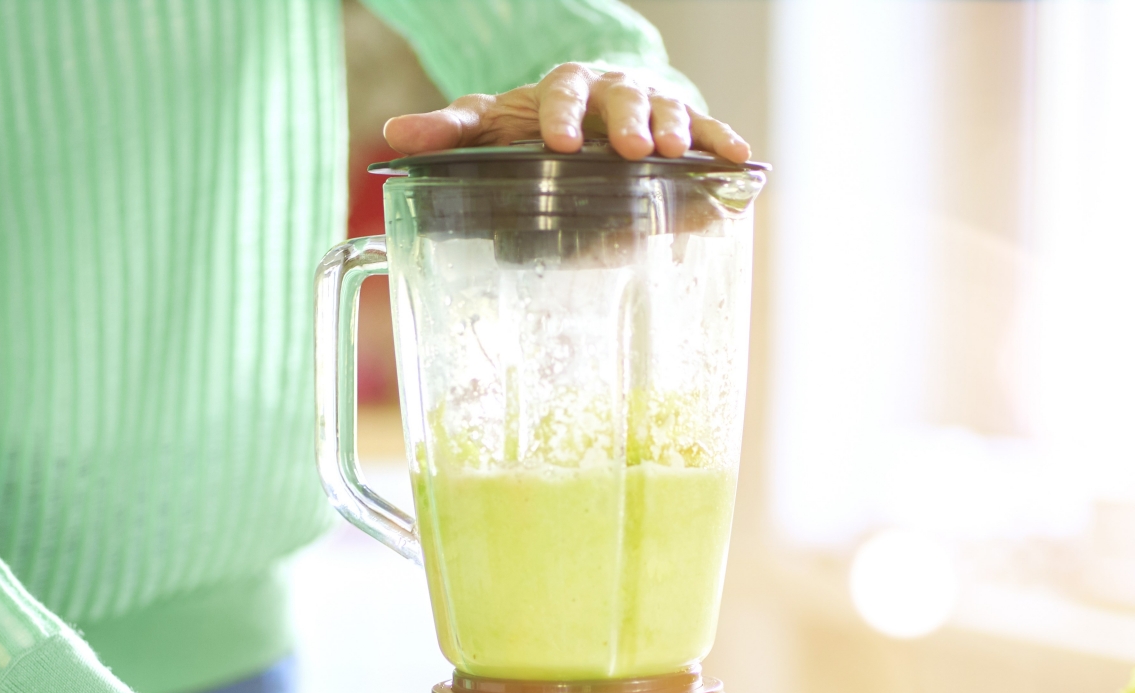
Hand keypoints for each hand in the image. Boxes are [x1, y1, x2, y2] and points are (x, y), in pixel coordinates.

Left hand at [384, 62, 748, 163]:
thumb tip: (391, 137)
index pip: (561, 95)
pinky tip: (743, 161)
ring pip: (669, 109)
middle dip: (629, 120)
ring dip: (679, 129)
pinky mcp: (685, 131)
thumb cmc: (536, 127)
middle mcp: (612, 91)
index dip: (560, 117)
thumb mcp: (490, 126)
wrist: (593, 117)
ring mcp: (652, 107)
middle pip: (623, 96)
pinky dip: (724, 144)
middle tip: (634, 148)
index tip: (559, 144)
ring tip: (681, 154)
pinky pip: (710, 132)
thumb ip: (447, 133)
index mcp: (563, 89)